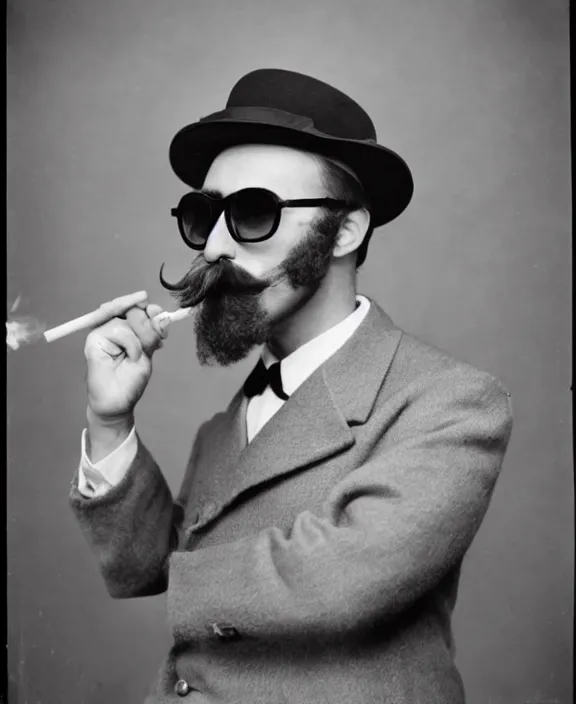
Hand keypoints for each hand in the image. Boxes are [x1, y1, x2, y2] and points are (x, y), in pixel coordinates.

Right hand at [84, 291, 168, 422]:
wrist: (118, 401)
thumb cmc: (131, 379)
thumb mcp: (148, 353)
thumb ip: (152, 333)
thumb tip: (160, 315)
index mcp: (126, 327)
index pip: (137, 307)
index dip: (148, 307)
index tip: (157, 313)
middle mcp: (112, 326)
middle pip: (132, 309)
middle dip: (146, 324)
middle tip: (151, 343)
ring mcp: (101, 332)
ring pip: (126, 320)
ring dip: (139, 338)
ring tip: (137, 356)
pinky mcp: (93, 340)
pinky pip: (117, 331)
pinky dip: (131, 344)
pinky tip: (131, 357)